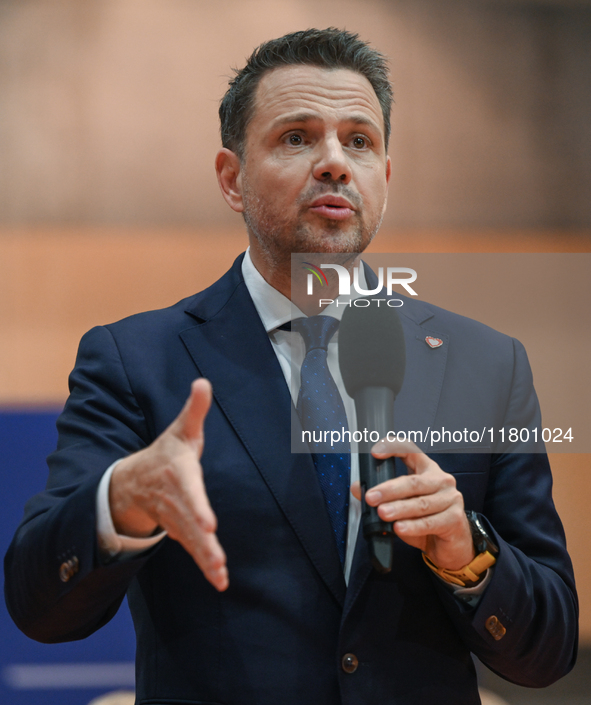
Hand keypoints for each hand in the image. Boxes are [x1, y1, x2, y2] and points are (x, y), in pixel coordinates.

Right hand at [109, 378, 227, 590]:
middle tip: (216, 556)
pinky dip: (205, 565)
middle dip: (202, 541)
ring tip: (220, 574)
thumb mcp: (180, 429)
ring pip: (192, 541)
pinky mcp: (182, 531)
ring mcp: (177, 519)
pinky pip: (193, 550)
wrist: (135, 482)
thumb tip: (203, 381)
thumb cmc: (166, 453)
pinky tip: (221, 581)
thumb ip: (194, 409)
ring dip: (206, 558)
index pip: (190, 493)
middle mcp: (177, 501)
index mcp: (179, 476)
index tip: (210, 523)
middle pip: (191, 523)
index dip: (198, 508)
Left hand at [351, 438, 473, 570]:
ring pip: (421, 503)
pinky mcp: (454, 519)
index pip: (411, 451)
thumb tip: (358, 488)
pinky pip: (430, 522)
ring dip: (399, 508)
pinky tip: (400, 527)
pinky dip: (413, 526)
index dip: (393, 448)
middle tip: (371, 497)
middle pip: (413, 481)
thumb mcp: (402, 504)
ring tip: (383, 513)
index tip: (376, 452)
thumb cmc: (427, 519)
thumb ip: (383, 495)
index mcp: (427, 470)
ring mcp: (450, 499)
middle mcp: (441, 480)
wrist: (451, 545)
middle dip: (389, 490)